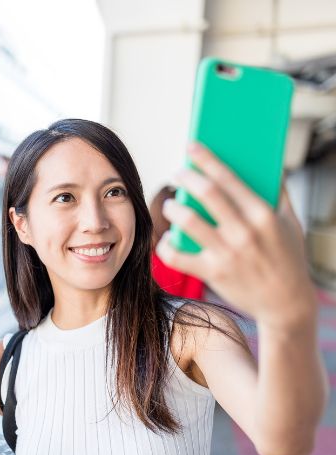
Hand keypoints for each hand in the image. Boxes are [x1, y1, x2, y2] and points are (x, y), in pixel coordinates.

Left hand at [156, 142, 316, 328]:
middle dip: (186, 178)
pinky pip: (177, 256)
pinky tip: (166, 240)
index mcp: (263, 214)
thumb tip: (268, 164)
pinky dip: (166, 246)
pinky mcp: (212, 273)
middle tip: (178, 174)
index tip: (191, 147)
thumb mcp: (290, 223)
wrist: (287, 304)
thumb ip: (277, 194)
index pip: (229, 178)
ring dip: (172, 209)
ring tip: (171, 206)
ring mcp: (227, 253)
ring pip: (187, 221)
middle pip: (206, 194)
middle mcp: (244, 232)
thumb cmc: (288, 258)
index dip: (207, 160)